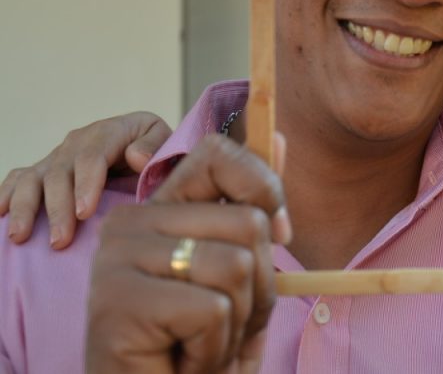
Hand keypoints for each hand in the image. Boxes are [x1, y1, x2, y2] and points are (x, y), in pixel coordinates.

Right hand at [0, 112, 169, 247]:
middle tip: (60, 241)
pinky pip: (19, 178)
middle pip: (60, 172)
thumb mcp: (168, 142)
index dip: (86, 184)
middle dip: (57, 208)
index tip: (84, 213)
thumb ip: (155, 148)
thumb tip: (136, 157)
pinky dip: (6, 195)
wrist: (147, 147)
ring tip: (20, 237)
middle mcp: (79, 141)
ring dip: (26, 208)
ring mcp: (59, 155)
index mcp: (112, 131)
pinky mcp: (45, 169)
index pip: (92, 156)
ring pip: (33, 177)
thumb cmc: (159, 151)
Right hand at [86, 132, 289, 373]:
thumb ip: (255, 208)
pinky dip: (214, 348)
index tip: (277, 234)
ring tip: (200, 343)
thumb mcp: (242, 274)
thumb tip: (280, 137)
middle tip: (221, 321)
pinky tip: (182, 360)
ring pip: (236, 266)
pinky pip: (212, 308)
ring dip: (236, 321)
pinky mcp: (117, 300)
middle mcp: (130, 223)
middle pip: (247, 221)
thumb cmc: (199, 345)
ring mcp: (117, 259)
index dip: (263, 187)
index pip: (217, 153)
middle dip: (257, 285)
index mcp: (160, 210)